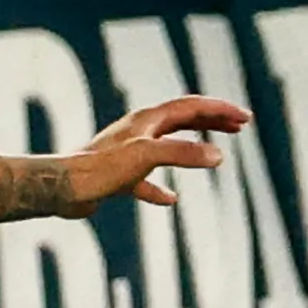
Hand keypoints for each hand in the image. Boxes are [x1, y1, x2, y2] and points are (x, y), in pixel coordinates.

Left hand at [57, 96, 250, 215]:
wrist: (63, 188)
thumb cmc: (100, 168)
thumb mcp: (147, 157)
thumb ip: (183, 154)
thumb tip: (218, 155)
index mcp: (148, 120)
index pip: (192, 107)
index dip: (220, 111)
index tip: (245, 118)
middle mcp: (139, 131)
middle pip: (183, 120)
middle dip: (212, 121)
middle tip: (240, 126)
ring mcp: (129, 152)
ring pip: (169, 145)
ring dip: (194, 146)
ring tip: (216, 153)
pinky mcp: (119, 175)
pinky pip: (147, 179)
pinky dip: (162, 187)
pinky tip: (171, 200)